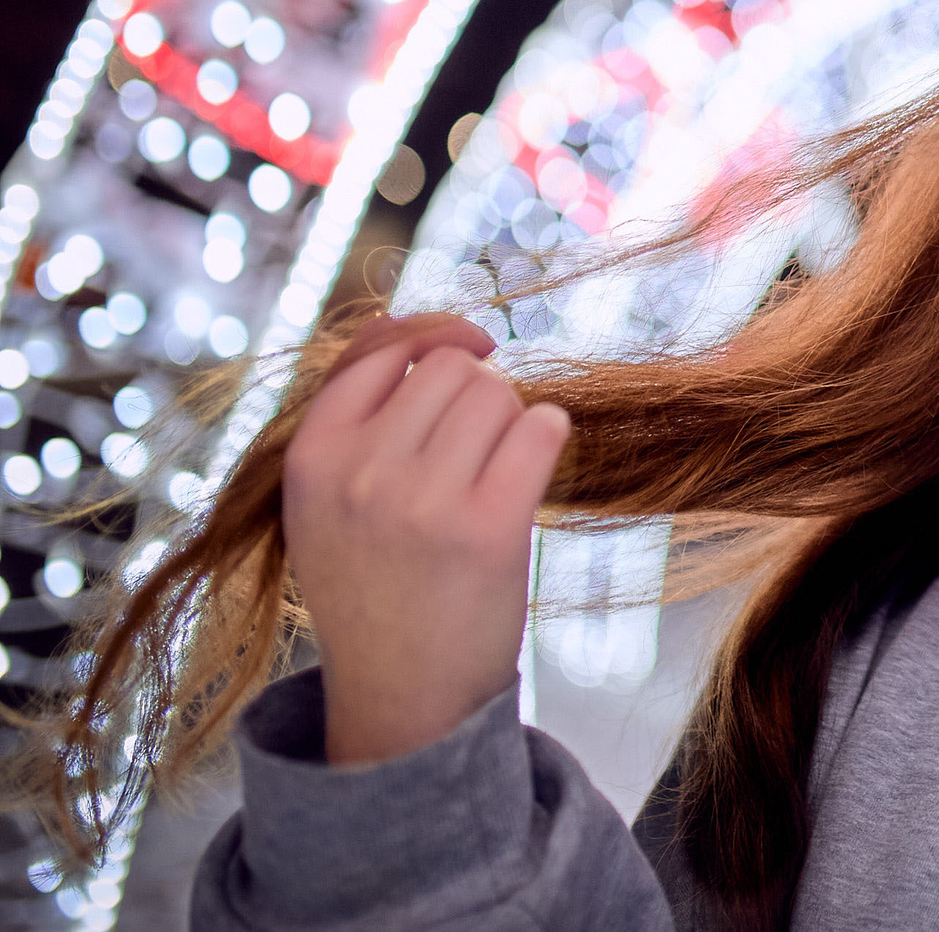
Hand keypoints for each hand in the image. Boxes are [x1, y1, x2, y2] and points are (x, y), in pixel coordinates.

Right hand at [281, 313, 569, 765]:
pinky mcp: (488, 526)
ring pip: (498, 393)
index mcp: (311, 458)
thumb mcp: (329, 498)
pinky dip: (548, 434)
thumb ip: (357, 415)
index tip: (469, 349)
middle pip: (450, 367)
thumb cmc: (376, 582)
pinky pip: (540, 428)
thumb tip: (413, 322)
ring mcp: (423, 500)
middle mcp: (360, 472)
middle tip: (473, 450)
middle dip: (476, 393)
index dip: (432, 339)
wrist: (402, 695)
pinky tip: (534, 460)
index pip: (380, 350)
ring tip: (495, 469)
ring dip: (512, 417)